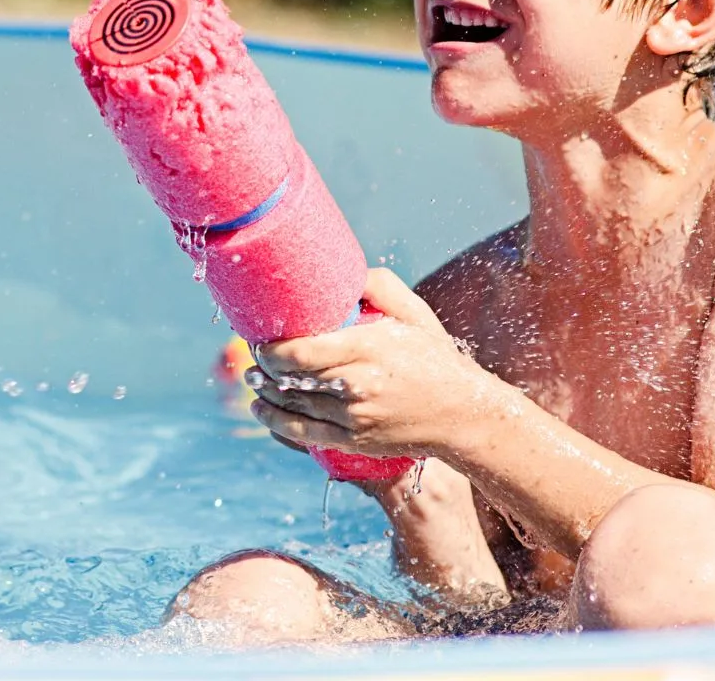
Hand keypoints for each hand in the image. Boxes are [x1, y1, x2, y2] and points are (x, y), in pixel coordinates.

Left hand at [247, 268, 487, 460]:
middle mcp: (359, 385)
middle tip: (253, 349)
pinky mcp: (355, 441)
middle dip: (264, 364)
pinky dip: (276, 421)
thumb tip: (346, 272)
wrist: (462, 414)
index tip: (261, 336)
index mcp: (369, 348)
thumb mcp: (414, 314)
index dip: (272, 348)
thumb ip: (380, 286)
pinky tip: (260, 408)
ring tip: (252, 375)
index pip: (303, 352)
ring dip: (265, 390)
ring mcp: (355, 418)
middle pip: (293, 378)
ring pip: (294, 404)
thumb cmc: (435, 358)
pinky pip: (305, 434)